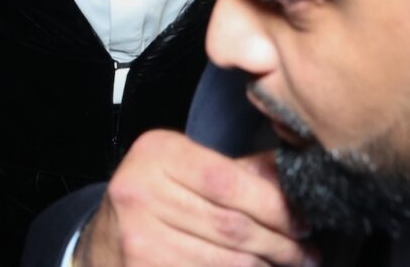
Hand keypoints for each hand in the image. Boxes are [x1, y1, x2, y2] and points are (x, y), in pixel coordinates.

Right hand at [74, 131, 316, 266]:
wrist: (102, 242)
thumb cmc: (153, 199)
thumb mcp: (185, 169)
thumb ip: (237, 170)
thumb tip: (292, 172)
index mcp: (156, 153)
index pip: (228, 181)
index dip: (275, 207)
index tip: (304, 222)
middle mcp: (141, 192)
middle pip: (231, 225)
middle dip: (280, 243)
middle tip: (307, 252)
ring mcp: (138, 237)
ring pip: (226, 260)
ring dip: (265, 266)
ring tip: (289, 265)